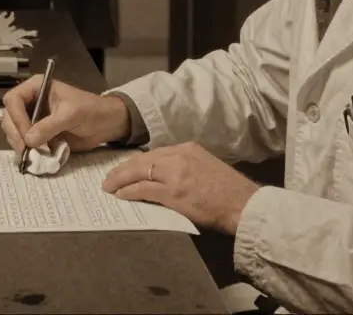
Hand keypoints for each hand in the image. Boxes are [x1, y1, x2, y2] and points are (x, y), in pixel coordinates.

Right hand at [1, 74, 129, 153]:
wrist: (106, 124)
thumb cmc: (92, 110)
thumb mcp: (71, 114)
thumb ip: (50, 126)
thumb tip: (29, 140)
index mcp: (37, 87)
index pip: (13, 100)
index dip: (17, 118)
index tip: (27, 135)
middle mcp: (31, 102)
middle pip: (9, 117)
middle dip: (15, 134)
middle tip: (25, 150)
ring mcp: (34, 119)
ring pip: (14, 132)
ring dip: (19, 144)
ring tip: (31, 155)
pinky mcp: (39, 134)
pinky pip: (25, 143)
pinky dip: (27, 151)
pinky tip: (33, 158)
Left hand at [102, 142, 261, 235]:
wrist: (244, 204)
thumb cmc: (229, 192)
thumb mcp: (206, 167)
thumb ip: (185, 166)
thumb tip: (165, 176)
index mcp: (188, 149)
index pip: (155, 154)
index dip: (137, 162)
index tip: (126, 168)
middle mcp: (179, 156)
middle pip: (142, 160)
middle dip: (123, 169)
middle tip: (109, 177)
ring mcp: (175, 174)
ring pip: (138, 173)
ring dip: (120, 180)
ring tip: (109, 187)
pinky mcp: (173, 193)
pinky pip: (143, 190)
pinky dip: (129, 192)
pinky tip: (121, 196)